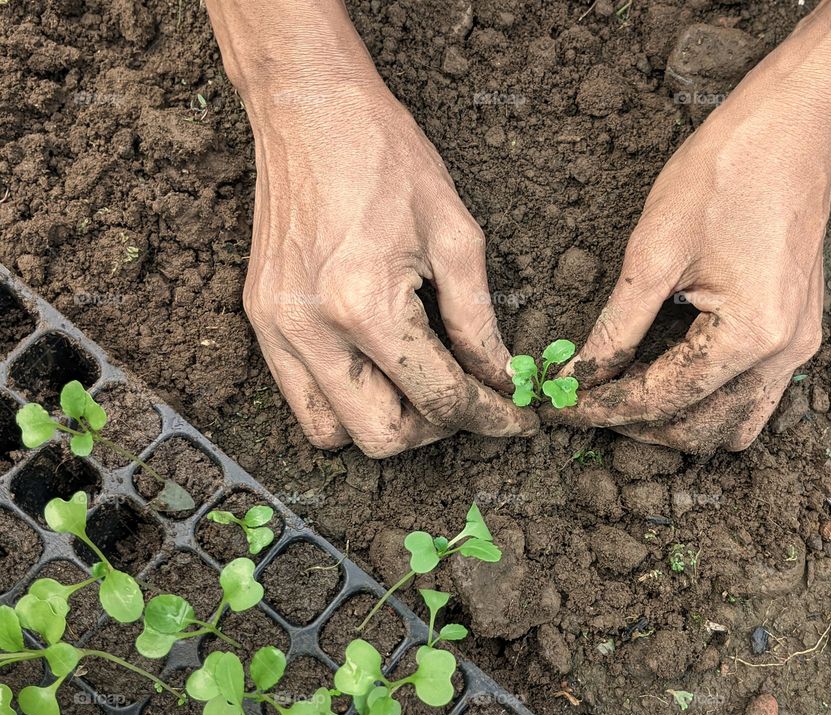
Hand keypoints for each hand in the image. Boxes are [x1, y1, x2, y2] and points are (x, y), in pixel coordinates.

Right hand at [240, 84, 537, 456]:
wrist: (307, 109)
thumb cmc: (385, 157)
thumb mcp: (455, 234)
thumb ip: (478, 320)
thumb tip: (499, 378)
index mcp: (366, 306)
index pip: (439, 398)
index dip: (490, 417)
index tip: (517, 419)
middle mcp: (312, 330)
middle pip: (382, 437)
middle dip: (437, 428)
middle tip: (466, 396)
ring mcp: (277, 330)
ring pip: (332, 433)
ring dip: (386, 424)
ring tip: (418, 385)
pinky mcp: (260, 321)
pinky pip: (300, 399)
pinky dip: (345, 402)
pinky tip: (377, 367)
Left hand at [552, 67, 830, 452]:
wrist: (791, 126)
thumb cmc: (724, 174)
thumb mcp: (653, 252)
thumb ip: (617, 326)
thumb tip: (579, 373)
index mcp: (751, 336)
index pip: (664, 399)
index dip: (604, 407)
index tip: (561, 407)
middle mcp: (785, 353)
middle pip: (702, 429)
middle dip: (639, 424)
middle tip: (586, 401)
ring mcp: (800, 344)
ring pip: (734, 423)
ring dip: (679, 420)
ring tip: (625, 393)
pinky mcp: (798, 328)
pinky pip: (754, 393)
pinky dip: (709, 398)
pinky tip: (670, 370)